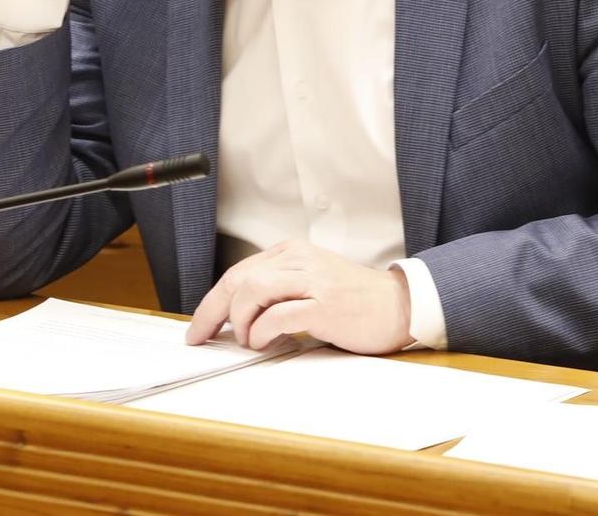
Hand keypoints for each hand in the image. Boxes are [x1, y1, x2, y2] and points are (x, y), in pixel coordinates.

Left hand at [186, 240, 413, 354]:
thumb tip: (235, 319)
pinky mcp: (324, 304)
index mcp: (291, 253)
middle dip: (212, 313)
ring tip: (248, 341)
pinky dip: (262, 332)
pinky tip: (266, 343)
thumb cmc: (353, 302)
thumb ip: (277, 293)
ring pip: (252, 292)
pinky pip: (278, 316)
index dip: (211, 302)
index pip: (237, 273)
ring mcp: (312, 280)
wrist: (399, 306)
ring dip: (240, 322)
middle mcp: (298, 260)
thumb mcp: (309, 284)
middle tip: (201, 338)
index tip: (199, 328)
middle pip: (237, 281)